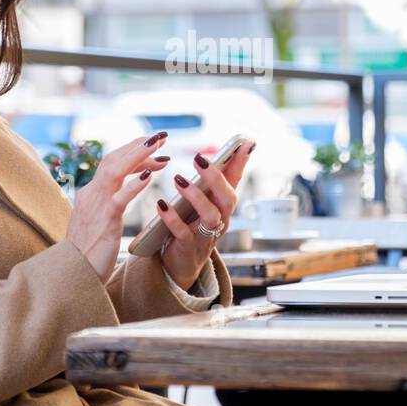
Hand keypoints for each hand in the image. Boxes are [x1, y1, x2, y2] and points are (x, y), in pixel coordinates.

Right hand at [66, 132, 170, 280]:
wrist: (73, 275)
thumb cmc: (89, 252)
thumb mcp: (98, 220)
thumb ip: (110, 203)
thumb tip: (127, 188)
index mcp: (91, 193)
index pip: (112, 163)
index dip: (133, 151)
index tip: (153, 146)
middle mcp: (91, 194)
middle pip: (113, 160)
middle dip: (137, 146)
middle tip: (160, 137)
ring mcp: (96, 206)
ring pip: (114, 171)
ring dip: (137, 155)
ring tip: (157, 146)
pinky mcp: (104, 222)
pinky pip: (119, 199)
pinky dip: (134, 185)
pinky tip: (149, 177)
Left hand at [155, 140, 255, 290]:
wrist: (182, 263)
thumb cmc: (194, 225)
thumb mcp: (207, 201)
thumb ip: (215, 179)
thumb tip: (229, 150)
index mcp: (223, 205)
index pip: (235, 180)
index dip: (241, 162)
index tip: (244, 142)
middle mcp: (220, 219)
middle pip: (228, 198)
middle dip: (216, 177)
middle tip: (200, 158)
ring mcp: (206, 234)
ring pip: (210, 215)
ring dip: (196, 196)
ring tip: (179, 180)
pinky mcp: (188, 247)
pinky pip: (182, 232)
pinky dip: (172, 218)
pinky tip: (161, 204)